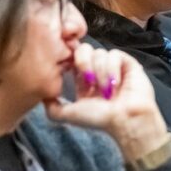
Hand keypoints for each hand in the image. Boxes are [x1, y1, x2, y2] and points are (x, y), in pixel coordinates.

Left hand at [45, 44, 168, 161]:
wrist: (125, 120)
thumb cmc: (100, 119)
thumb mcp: (70, 115)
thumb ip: (52, 108)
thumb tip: (43, 96)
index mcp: (83, 80)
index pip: (72, 59)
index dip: (71, 61)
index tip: (73, 74)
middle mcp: (98, 71)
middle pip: (84, 50)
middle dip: (84, 63)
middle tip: (89, 81)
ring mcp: (113, 66)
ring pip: (99, 53)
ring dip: (101, 73)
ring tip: (107, 91)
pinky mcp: (127, 63)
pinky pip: (115, 54)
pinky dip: (112, 69)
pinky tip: (116, 84)